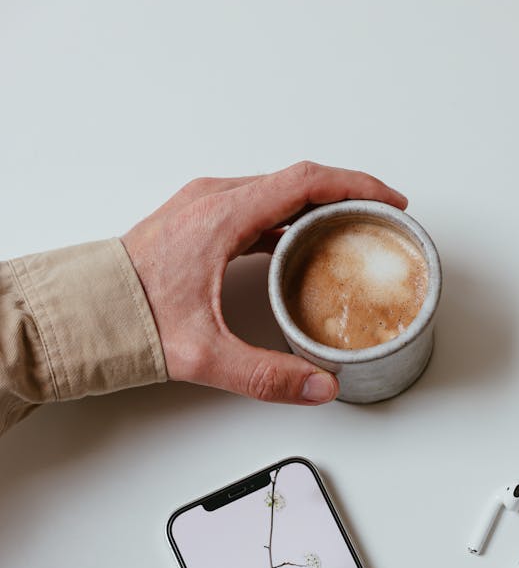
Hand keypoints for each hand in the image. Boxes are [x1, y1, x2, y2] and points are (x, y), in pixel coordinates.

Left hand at [121, 161, 407, 404]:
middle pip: (297, 181)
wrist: (80, 312)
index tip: (389, 200)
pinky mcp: (196, 223)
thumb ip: (266, 375)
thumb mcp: (203, 353)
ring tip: (348, 231)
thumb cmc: (128, 317)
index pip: (306, 181)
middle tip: (378, 219)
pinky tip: (299, 247)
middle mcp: (213, 200)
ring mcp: (203, 208)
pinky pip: (256, 208)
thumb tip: (318, 386)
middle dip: (345, 196)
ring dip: (316, 208)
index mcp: (222, 214)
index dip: (356, 186)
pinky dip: (288, 220)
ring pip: (276, 193)